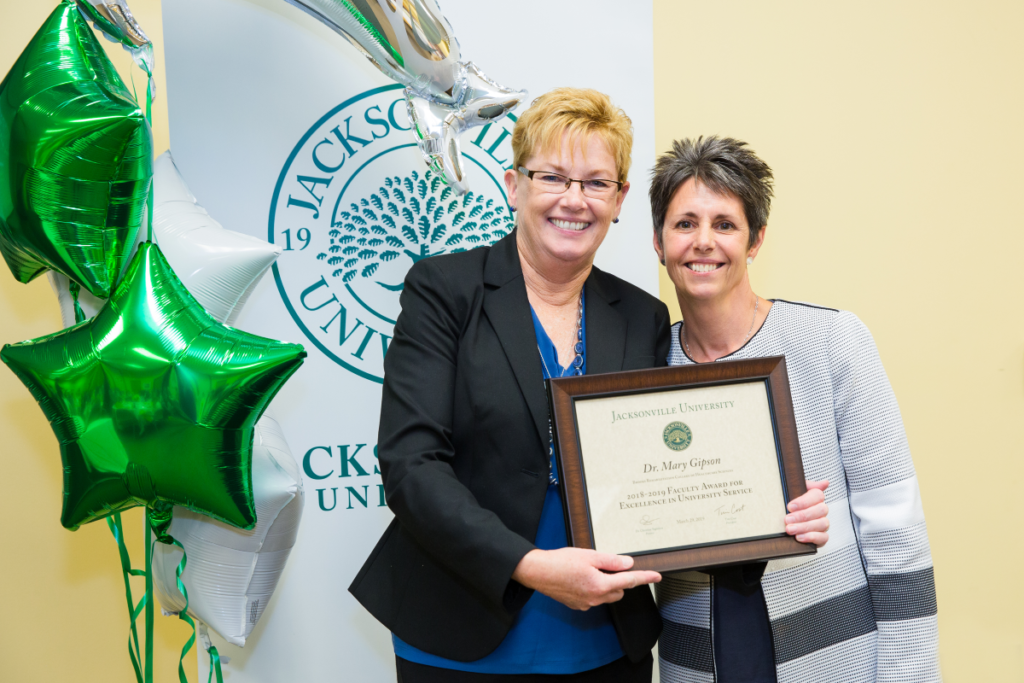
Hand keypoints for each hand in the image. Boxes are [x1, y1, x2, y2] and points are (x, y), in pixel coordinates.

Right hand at [511, 547, 660, 610]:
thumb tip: (628, 564)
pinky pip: (594, 598)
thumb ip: (611, 561)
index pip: (629, 581)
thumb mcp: (589, 556)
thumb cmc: (560, 561)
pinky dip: (594, 589)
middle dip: (619, 580)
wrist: (538, 572)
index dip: (645, 577)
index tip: (657, 576)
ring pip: (607, 595)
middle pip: (619, 591)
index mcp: (600, 584)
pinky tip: (580, 578)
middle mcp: (595, 598)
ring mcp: (586, 604)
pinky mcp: (577, 605)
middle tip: (605, 565)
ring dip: (606, 585)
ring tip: (590, 570)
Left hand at [785, 479, 829, 546]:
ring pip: (822, 524)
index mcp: (815, 497)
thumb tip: (825, 482)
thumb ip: (806, 485)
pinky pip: (824, 538)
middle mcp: (821, 510)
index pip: (818, 495)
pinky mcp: (821, 537)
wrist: (780, 520)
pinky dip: (812, 538)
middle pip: (821, 510)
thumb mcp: (793, 491)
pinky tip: (799, 537)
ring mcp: (822, 524)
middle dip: (802, 516)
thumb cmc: (788, 504)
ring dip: (804, 527)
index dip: (804, 501)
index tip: (790, 506)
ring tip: (790, 529)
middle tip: (787, 519)